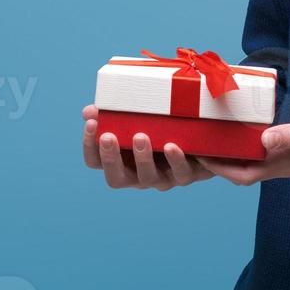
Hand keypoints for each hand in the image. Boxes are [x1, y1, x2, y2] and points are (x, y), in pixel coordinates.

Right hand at [82, 104, 216, 190]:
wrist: (199, 140)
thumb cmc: (159, 127)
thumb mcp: (137, 119)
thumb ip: (115, 115)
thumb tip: (89, 110)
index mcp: (121, 162)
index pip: (95, 161)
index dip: (89, 145)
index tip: (91, 123)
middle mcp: (137, 175)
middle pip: (116, 178)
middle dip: (110, 158)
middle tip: (108, 136)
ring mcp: (161, 178)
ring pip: (147, 178)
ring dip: (142, 158)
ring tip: (140, 136)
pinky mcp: (185, 175)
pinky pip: (180, 173)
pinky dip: (175, 160)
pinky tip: (171, 145)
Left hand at [198, 113, 289, 186]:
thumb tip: (263, 139)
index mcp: (285, 162)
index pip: (240, 173)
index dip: (215, 167)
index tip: (193, 152)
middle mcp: (282, 165)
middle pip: (239, 170)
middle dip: (214, 161)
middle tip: (193, 140)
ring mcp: (289, 161)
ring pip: (250, 163)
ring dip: (229, 153)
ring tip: (210, 133)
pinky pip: (264, 154)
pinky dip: (248, 145)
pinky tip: (245, 130)